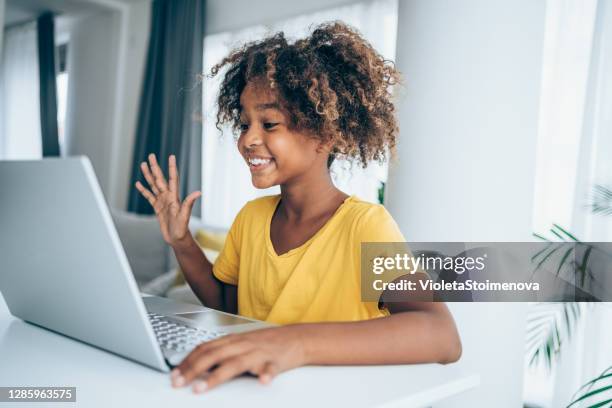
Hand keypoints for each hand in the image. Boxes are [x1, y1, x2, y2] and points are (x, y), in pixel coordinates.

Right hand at [135, 153, 201, 247]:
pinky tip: (138, 183)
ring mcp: (162, 201)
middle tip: (151, 155)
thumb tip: (199, 192)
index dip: (172, 167)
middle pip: (160, 178)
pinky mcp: (157, 207)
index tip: (171, 156)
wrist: (177, 238)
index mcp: (174, 196)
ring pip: (153, 185)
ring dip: (148, 175)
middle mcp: (168, 196)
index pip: (173, 178)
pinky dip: (144, 190)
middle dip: (155, 167)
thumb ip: (189, 203)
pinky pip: (149, 196)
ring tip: (143, 164)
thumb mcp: (184, 215)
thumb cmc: (182, 228)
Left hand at [170, 326, 308, 392]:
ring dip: (217, 376)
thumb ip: (220, 352)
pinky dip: (266, 374)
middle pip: (214, 355)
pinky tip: (263, 381)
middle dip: (193, 370)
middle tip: (179, 383)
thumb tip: (194, 364)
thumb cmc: (266, 344)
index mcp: (232, 341)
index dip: (187, 361)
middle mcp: (243, 345)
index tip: (174, 374)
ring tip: (202, 388)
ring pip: (236, 363)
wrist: (296, 338)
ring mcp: (259, 353)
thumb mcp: (240, 344)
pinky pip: (271, 368)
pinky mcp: (276, 362)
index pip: (204, 349)